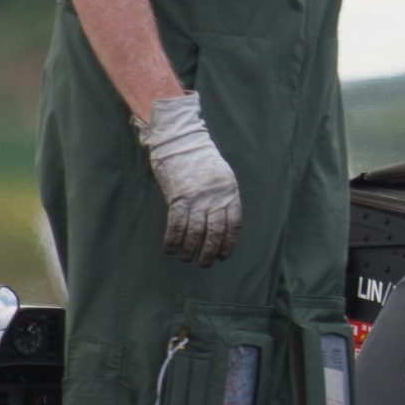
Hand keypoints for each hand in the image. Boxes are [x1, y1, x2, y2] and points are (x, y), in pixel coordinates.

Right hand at [137, 94, 242, 265]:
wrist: (180, 141)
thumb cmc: (200, 159)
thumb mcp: (221, 175)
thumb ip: (223, 197)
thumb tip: (220, 222)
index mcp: (230, 192)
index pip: (234, 224)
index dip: (228, 243)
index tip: (223, 255)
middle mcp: (216, 197)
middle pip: (216, 232)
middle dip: (210, 251)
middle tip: (204, 263)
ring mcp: (197, 198)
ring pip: (196, 232)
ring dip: (191, 249)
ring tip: (187, 258)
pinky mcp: (178, 197)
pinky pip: (176, 225)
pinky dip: (173, 239)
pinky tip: (170, 248)